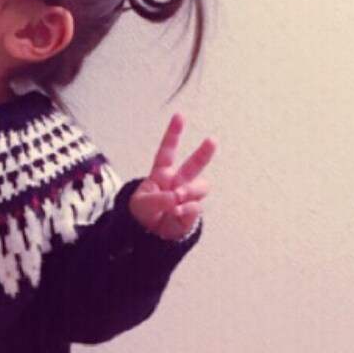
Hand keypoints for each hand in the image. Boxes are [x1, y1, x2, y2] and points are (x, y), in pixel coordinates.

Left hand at [128, 112, 215, 240]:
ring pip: (201, 186)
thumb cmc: (142, 214)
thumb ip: (157, 199)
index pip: (167, 151)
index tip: (180, 115)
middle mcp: (177, 182)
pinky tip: (175, 213)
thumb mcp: (141, 205)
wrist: (148, 236)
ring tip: (179, 197)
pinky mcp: (193, 211)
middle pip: (194, 164)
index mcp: (161, 174)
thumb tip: (176, 197)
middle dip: (204, 152)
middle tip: (212, 140)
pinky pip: (195, 206)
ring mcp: (187, 196)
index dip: (173, 133)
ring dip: (191, 190)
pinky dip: (185, 209)